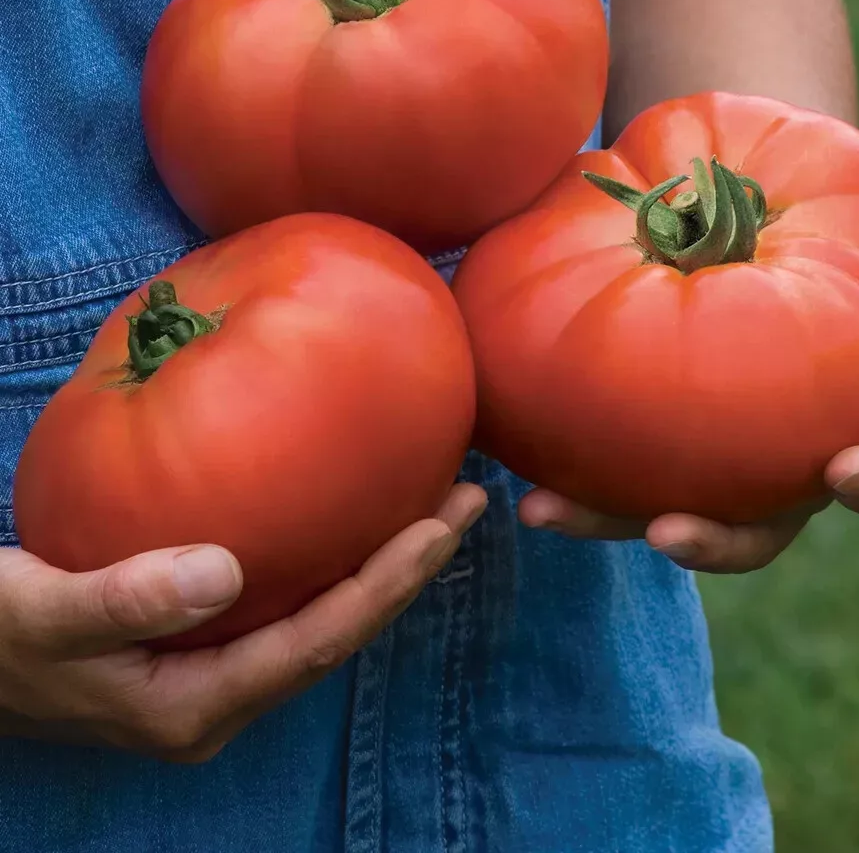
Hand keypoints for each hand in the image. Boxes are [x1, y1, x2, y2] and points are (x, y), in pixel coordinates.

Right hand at [0, 482, 485, 760]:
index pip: (316, 646)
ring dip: (377, 566)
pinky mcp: (197, 648)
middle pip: (335, 637)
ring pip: (316, 622)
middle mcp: (214, 703)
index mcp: (192, 708)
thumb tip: (223, 571)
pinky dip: (328, 562)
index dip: (385, 587)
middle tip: (466, 500)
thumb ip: (125, 597)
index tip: (441, 526)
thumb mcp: (42, 613)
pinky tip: (347, 516)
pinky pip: (285, 606)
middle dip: (406, 573)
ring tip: (433, 502)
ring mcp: (209, 679)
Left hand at [519, 244, 858, 572]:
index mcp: (856, 435)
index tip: (843, 470)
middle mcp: (780, 466)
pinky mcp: (646, 434)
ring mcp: (710, 458)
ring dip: (601, 516)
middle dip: (710, 543)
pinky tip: (505, 449)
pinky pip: (603, 455)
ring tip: (540, 506)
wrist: (780, 237)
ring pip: (655, 507)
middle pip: (751, 530)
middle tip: (665, 532)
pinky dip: (558, 455)